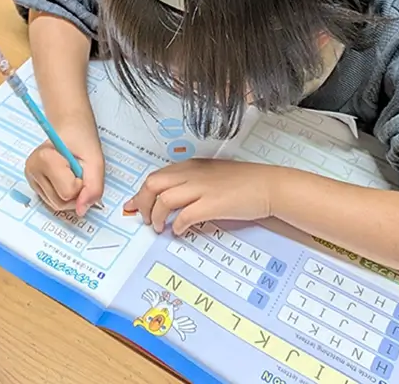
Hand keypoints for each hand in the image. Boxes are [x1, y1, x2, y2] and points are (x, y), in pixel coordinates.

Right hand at [24, 113, 104, 216]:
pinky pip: (53, 201)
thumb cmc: (81, 139)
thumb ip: (93, 187)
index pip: (68, 193)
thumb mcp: (96, 161)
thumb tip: (82, 210)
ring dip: (72, 195)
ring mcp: (31, 178)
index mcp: (44, 159)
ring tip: (73, 174)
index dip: (82, 183)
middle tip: (79, 172)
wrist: (71, 129)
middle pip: (60, 203)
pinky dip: (64, 194)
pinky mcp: (34, 184)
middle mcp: (32, 170)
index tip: (81, 167)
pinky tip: (66, 178)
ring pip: (56, 206)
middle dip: (77, 192)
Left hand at [123, 159, 277, 235]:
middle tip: (144, 219)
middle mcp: (192, 174)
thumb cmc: (243, 182)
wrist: (268, 185)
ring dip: (156, 216)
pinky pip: (185, 215)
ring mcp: (202, 188)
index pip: (156, 176)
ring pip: (164, 199)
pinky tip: (178, 231)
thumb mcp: (212, 175)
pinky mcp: (213, 204)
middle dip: (142, 203)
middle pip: (153, 184)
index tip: (131, 205)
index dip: (140, 193)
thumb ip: (191, 182)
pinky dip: (177, 225)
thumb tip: (171, 199)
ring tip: (158, 228)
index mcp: (191, 166)